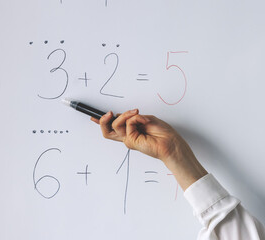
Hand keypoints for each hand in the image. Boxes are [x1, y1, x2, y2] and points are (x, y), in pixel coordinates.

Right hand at [92, 109, 207, 188]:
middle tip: (109, 113)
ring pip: (115, 125)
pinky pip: (126, 125)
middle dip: (103, 119)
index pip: (113, 126)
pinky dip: (134, 119)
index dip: (102, 122)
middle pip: (107, 130)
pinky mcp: (131, 141)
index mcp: (131, 130)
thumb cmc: (163, 132)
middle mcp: (128, 135)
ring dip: (124, 115)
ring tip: (135, 113)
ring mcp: (128, 139)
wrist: (170, 142)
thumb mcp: (146, 118)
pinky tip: (143, 120)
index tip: (93, 117)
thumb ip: (133, 117)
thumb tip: (124, 115)